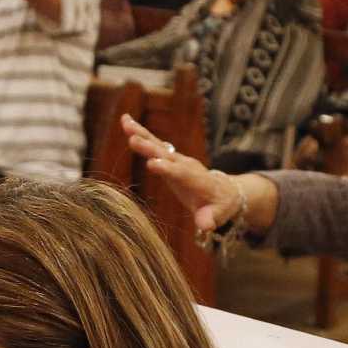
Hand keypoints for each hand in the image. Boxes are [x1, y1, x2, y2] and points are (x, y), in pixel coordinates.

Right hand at [123, 116, 242, 232]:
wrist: (222, 191)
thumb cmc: (219, 205)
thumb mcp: (218, 214)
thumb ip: (210, 218)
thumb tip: (205, 226)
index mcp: (196, 180)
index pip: (181, 174)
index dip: (167, 168)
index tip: (152, 163)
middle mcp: (185, 165)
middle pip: (166, 155)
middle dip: (151, 148)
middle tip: (134, 140)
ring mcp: (177, 159)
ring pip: (158, 144)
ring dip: (142, 134)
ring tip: (125, 122)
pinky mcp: (168, 157)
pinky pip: (153, 143)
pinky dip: (140, 132)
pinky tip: (126, 121)